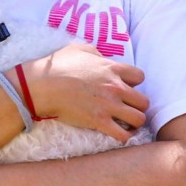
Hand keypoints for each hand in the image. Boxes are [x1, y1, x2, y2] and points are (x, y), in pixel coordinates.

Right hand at [19, 42, 148, 141]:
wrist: (41, 86)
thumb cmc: (57, 66)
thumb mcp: (78, 49)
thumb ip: (95, 52)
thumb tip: (101, 56)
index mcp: (112, 68)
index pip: (140, 77)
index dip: (134, 83)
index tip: (125, 87)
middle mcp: (115, 87)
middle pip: (144, 101)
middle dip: (137, 106)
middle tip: (127, 108)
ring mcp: (109, 105)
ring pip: (139, 118)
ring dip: (134, 122)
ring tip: (126, 123)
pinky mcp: (99, 121)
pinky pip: (123, 135)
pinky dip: (124, 136)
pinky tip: (118, 134)